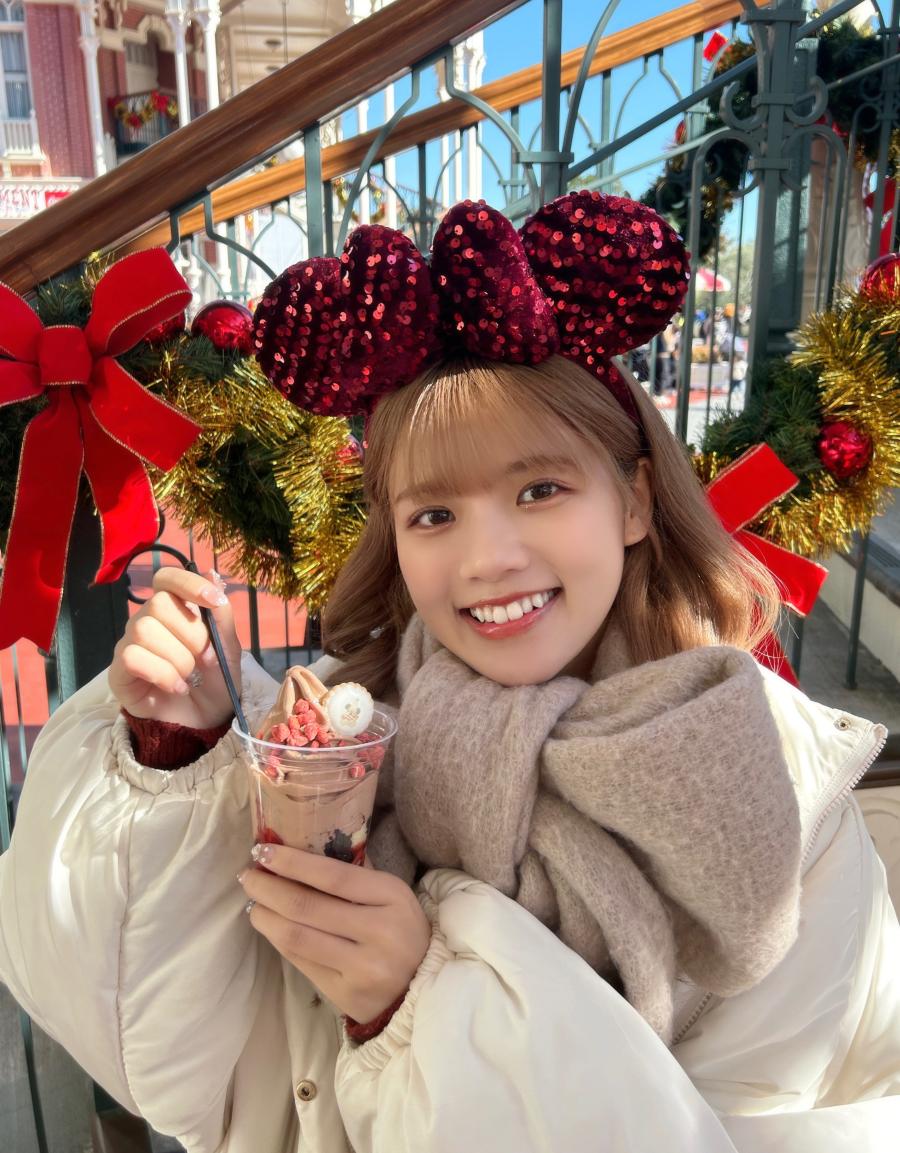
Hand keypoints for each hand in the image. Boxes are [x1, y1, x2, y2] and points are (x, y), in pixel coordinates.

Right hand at [108, 566, 240, 728]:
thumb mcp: (229, 649)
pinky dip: (163, 674)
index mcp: (173, 610)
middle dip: (192, 634)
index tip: (213, 600)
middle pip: (158, 603)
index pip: (167, 578)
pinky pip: (132, 656)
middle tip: (204, 659)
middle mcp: (146, 622)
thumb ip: (221, 616)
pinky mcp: (119, 672)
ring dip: (178, 658)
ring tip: (190, 677)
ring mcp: (129, 645)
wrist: (204, 723)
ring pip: (144, 629)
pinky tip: (178, 688)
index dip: (188, 582)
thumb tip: (211, 575)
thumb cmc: (214, 683)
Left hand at [239, 844, 430, 1023]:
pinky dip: (279, 940)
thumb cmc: (401, 929)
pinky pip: (301, 963)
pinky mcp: (346, 994)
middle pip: (307, 906)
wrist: (421, 986)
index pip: (333, 875)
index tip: (263, 850)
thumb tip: (300, 849)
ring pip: (297, 937)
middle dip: (268, 888)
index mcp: (392, 896)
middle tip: (247, 875)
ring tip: (252, 902)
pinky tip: (269, 926)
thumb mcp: (392, 895)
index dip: (292, 862)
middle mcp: (379, 932)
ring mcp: (362, 967)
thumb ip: (354, 875)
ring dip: (265, 916)